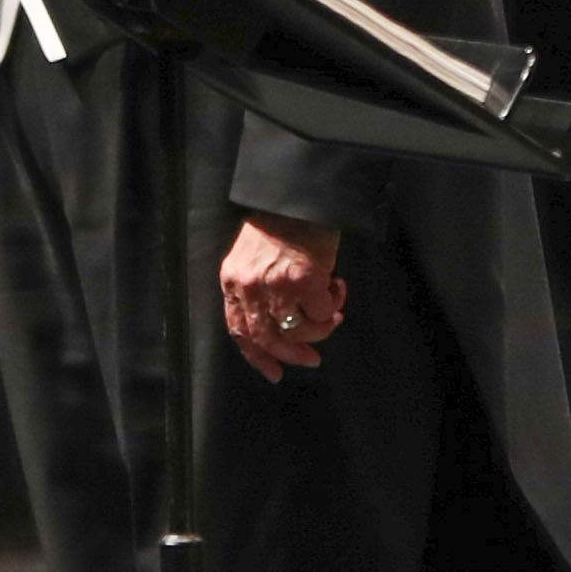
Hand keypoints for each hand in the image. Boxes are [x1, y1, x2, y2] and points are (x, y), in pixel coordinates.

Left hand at [221, 213, 345, 382]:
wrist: (299, 199)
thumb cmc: (279, 227)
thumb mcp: (251, 259)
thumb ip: (255, 291)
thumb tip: (278, 328)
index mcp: (232, 281)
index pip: (239, 329)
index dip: (256, 356)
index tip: (274, 373)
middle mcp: (250, 286)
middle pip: (267, 338)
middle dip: (292, 354)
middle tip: (312, 359)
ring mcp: (277, 285)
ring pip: (299, 330)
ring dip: (320, 329)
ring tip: (332, 313)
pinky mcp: (305, 281)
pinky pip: (323, 312)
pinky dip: (334, 306)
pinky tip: (337, 288)